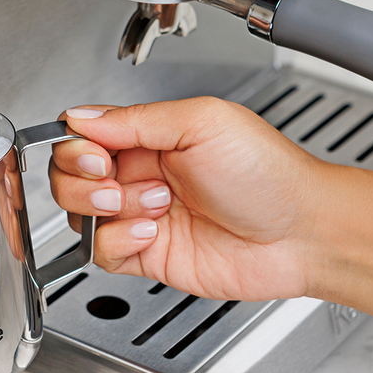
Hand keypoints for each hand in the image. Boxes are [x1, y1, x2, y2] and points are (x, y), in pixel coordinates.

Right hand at [50, 97, 326, 301]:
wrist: (300, 233)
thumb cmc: (267, 173)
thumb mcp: (202, 122)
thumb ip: (136, 119)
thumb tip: (81, 118)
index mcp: (150, 136)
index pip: (83, 136)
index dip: (78, 147)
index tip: (97, 154)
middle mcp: (141, 175)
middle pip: (71, 176)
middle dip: (83, 181)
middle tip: (115, 182)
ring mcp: (142, 216)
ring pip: (81, 215)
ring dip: (107, 210)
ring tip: (153, 206)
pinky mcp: (147, 255)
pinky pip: (102, 252)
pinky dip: (117, 242)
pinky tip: (152, 231)